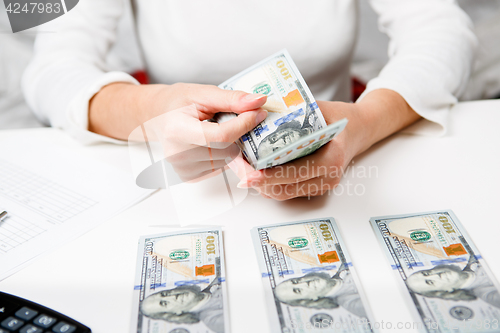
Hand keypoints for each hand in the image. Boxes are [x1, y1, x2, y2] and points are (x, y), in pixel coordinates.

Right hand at [90, 83, 267, 180]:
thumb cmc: (177, 104)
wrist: (157, 117)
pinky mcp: (190, 177)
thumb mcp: (202, 93)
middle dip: (241, 133)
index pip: (222, 136)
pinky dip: (225, 154)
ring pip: (228, 160)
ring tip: (219, 128)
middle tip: (240, 118)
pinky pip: (221, 167)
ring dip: (233, 144)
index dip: (245, 124)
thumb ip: (231, 98)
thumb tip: (258, 102)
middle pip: (227, 150)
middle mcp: (178, 155)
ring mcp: (184, 169)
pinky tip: (214, 142)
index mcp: (177, 131)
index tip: (258, 113)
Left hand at [234, 89, 419, 199]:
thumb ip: (292, 113)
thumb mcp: (319, 110)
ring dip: (261, 185)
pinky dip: (270, 184)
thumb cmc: (340, 119)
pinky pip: (288, 191)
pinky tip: (255, 173)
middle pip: (285, 189)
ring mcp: (322, 185)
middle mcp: (328, 177)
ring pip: (283, 193)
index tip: (249, 173)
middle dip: (258, 182)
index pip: (295, 173)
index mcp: (331, 159)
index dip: (269, 176)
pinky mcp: (314, 188)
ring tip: (241, 171)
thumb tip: (259, 112)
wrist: (360, 129)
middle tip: (238, 171)